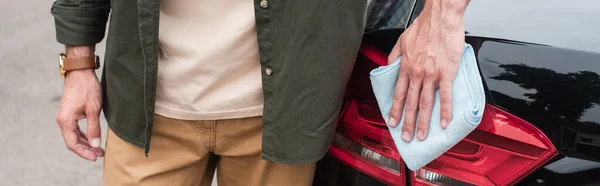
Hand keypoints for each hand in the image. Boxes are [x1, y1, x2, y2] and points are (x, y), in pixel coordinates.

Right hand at [56, 48, 103, 160]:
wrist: (80, 72)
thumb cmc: (87, 89)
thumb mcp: (94, 110)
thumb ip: (93, 128)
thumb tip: (95, 145)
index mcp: (66, 121)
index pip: (73, 143)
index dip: (84, 152)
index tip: (95, 157)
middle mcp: (62, 120)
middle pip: (72, 141)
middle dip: (86, 149)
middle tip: (100, 154)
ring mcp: (64, 116)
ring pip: (73, 136)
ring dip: (85, 143)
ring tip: (98, 149)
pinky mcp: (69, 113)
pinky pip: (74, 129)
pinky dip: (83, 135)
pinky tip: (92, 139)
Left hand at [387, 0, 468, 141]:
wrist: (441, 17)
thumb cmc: (425, 27)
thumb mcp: (401, 40)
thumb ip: (394, 56)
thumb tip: (389, 67)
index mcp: (406, 66)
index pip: (398, 93)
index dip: (395, 110)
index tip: (392, 122)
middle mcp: (417, 73)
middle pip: (410, 103)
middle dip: (407, 123)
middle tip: (406, 137)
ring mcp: (432, 74)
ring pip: (426, 103)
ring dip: (423, 122)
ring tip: (422, 135)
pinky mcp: (447, 73)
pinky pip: (445, 96)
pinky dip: (445, 111)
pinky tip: (444, 123)